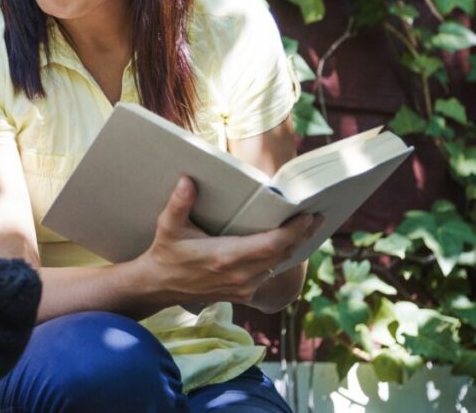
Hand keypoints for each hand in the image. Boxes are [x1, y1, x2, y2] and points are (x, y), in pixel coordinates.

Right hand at [138, 176, 319, 305]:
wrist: (159, 286)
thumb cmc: (166, 254)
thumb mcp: (168, 227)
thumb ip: (179, 204)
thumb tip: (188, 180)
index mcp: (225, 257)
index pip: (272, 244)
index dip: (294, 231)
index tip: (308, 216)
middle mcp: (240, 275)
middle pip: (282, 254)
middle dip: (301, 235)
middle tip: (316, 216)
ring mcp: (243, 287)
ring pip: (278, 265)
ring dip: (293, 247)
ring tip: (306, 228)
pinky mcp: (242, 293)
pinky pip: (269, 274)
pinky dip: (280, 259)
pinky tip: (286, 246)